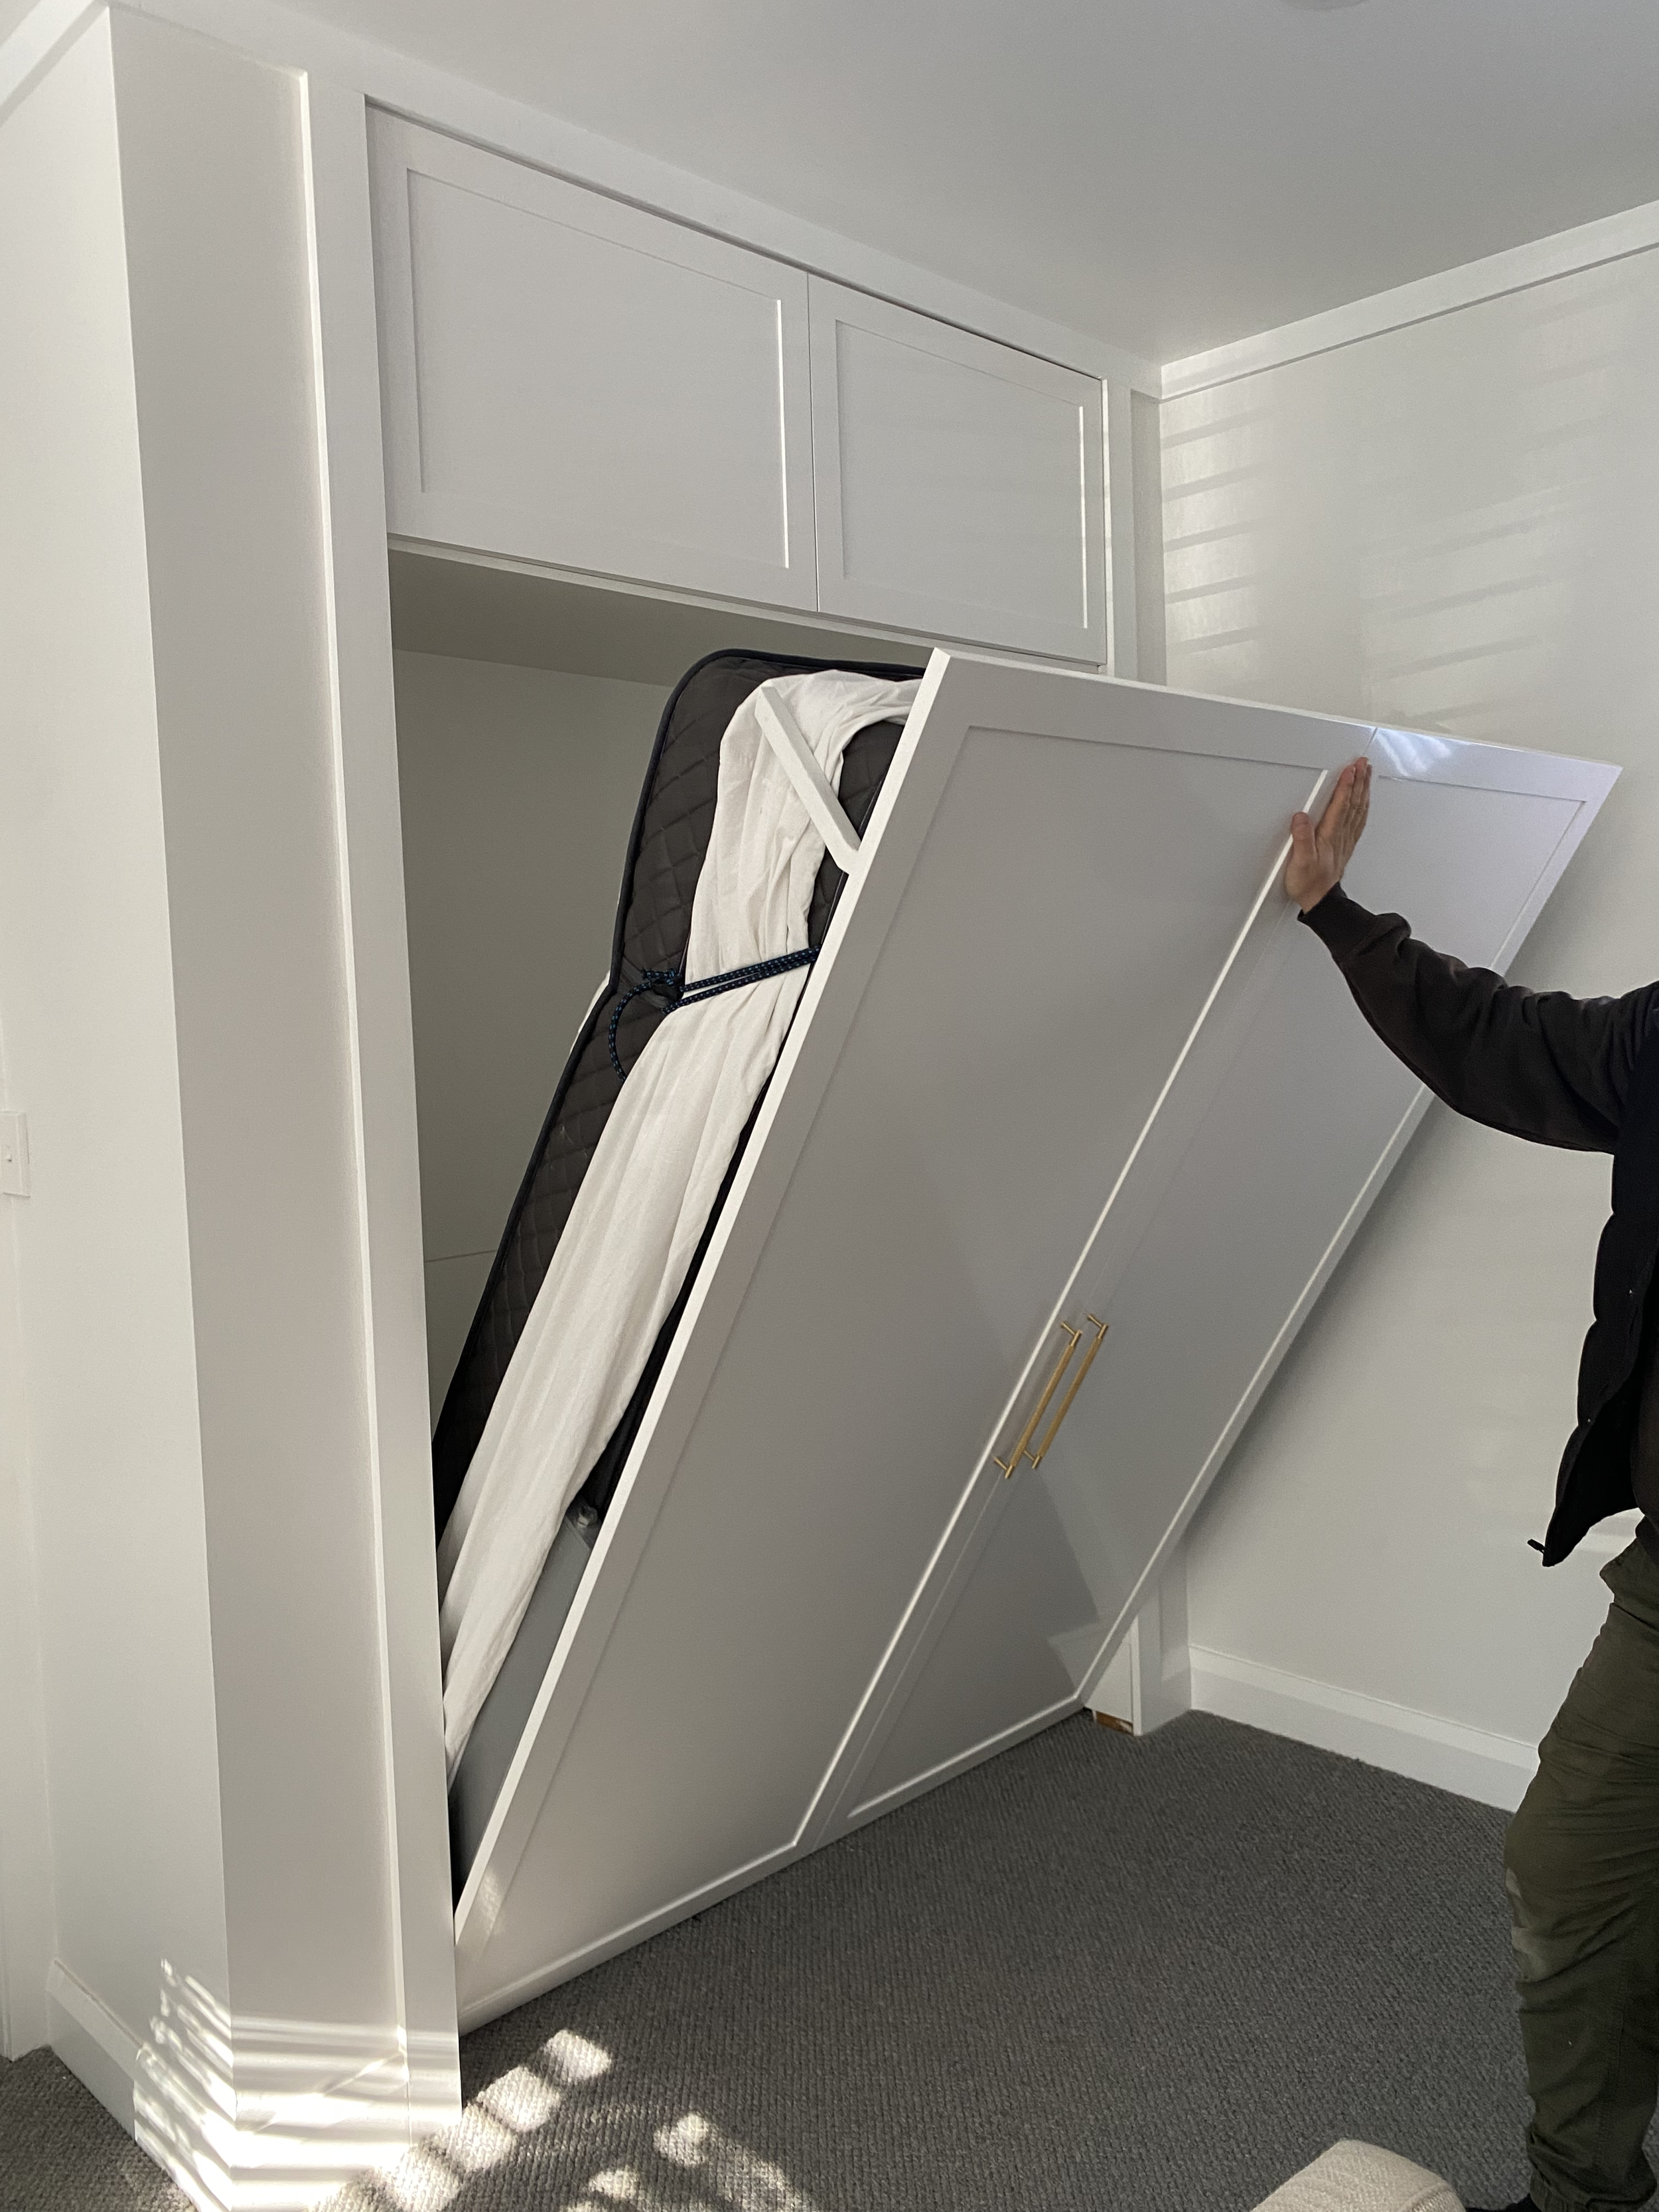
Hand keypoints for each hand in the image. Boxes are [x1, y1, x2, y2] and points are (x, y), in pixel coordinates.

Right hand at [1286, 757, 1370, 911]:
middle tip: (1362, 763)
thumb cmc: (1309, 882)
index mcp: (1329, 835)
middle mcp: (1340, 835)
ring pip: (1358, 809)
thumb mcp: (1299, 861)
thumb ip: (1301, 838)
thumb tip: (1301, 817)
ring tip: (1366, 774)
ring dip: (1363, 790)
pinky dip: (1363, 806)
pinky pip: (1358, 820)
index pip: (1340, 804)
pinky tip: (1364, 801)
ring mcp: (1345, 839)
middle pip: (1353, 802)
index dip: (1346, 785)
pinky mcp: (1345, 844)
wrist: (1321, 900)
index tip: (1350, 769)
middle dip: (1359, 781)